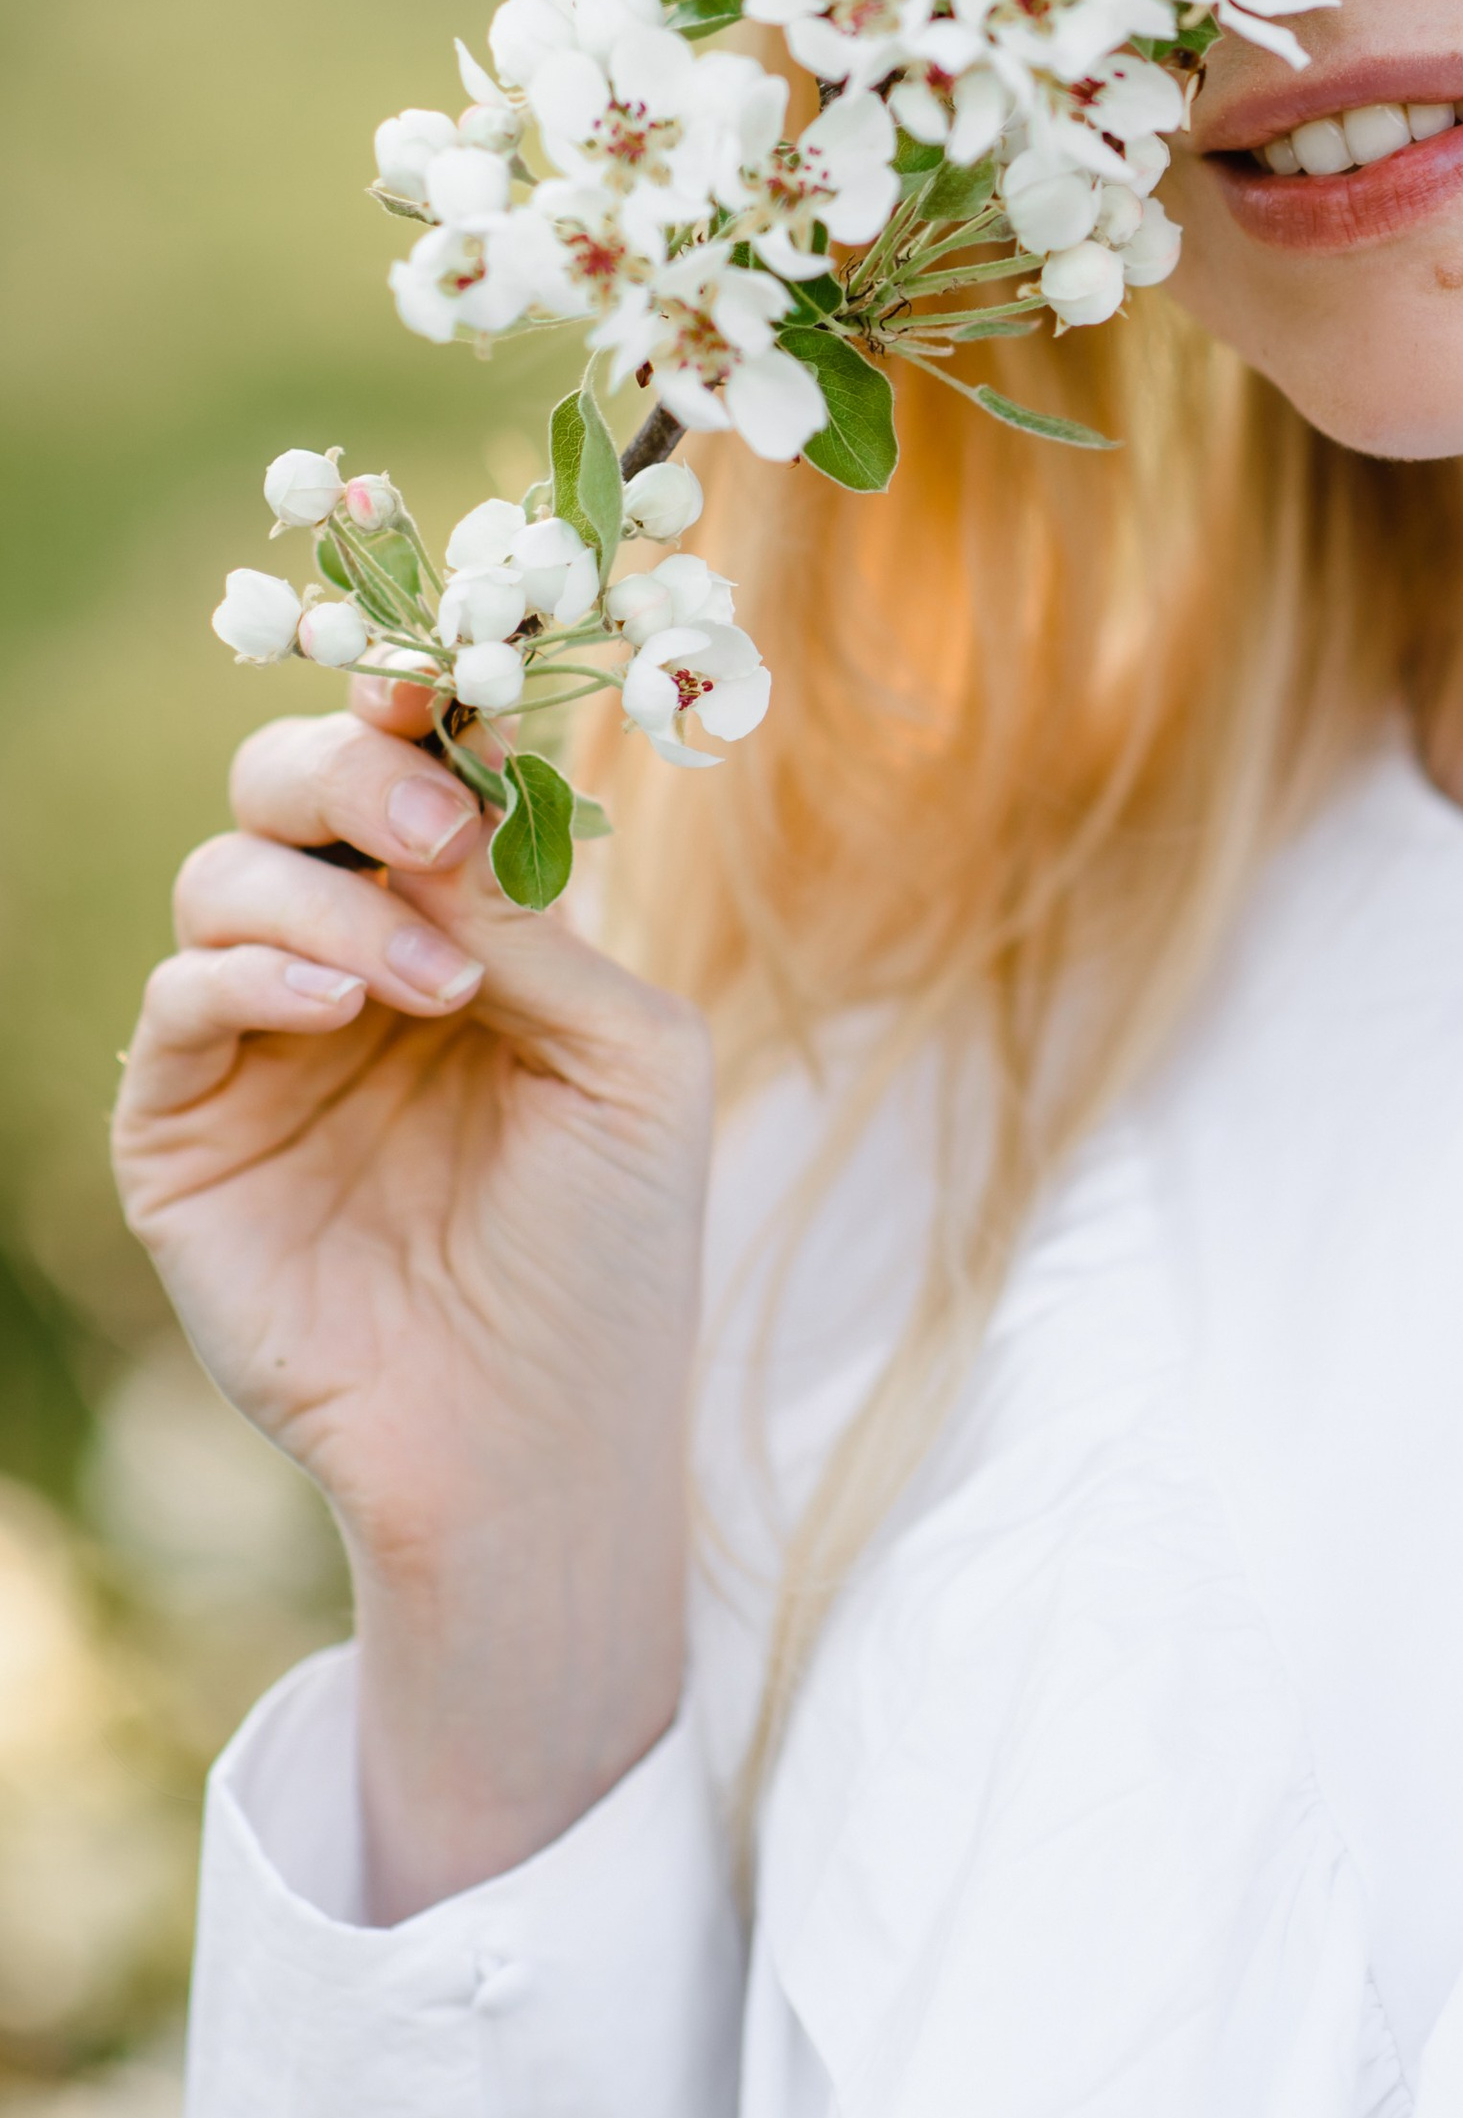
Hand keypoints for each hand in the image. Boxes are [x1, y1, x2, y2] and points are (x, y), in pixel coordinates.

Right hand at [114, 675, 714, 1915]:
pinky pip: (180, 997)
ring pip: (228, 870)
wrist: (540, 1437)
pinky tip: (339, 999)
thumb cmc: (611, 1249)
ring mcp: (260, 1042)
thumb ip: (538, 921)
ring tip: (435, 985)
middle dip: (355, 770)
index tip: (448, 679)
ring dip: (334, 894)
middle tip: (434, 817)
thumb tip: (449, 802)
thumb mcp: (628, 1056)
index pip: (416, 775)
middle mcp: (351, 958)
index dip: (419, 710)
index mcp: (464, 924)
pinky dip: (256, 966)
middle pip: (290, 786)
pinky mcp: (187, 1132)